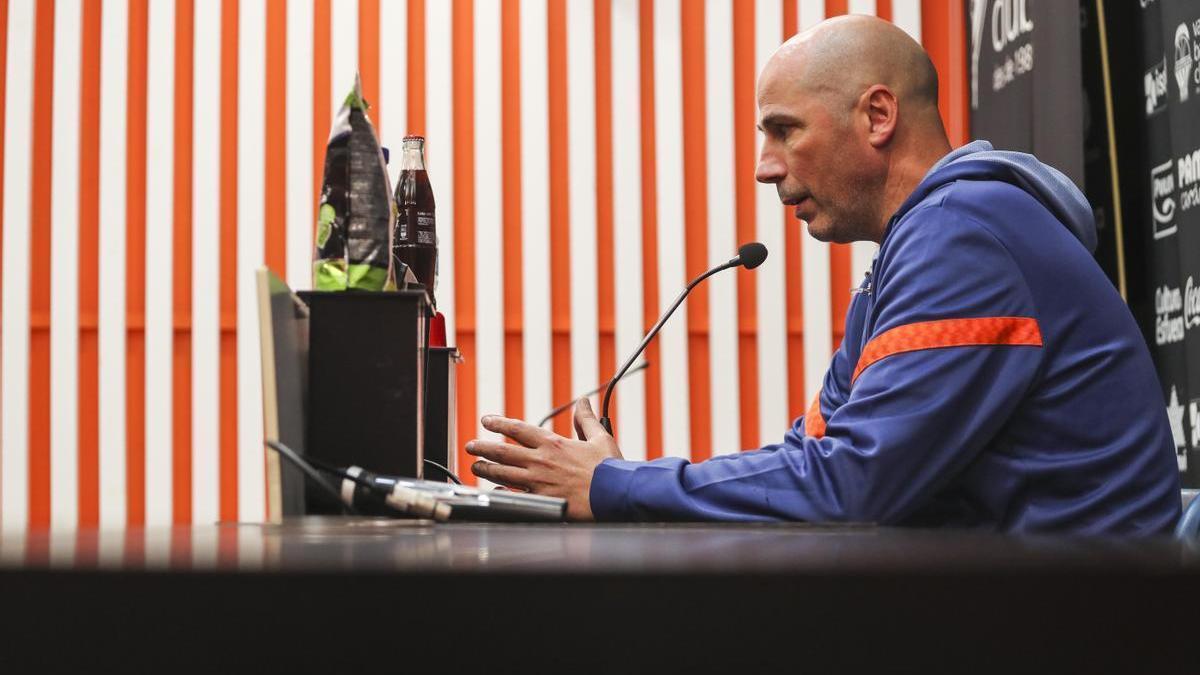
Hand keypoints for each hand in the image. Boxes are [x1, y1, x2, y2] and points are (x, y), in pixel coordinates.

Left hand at [467, 398, 621, 520]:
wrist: (614, 494)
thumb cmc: (609, 469)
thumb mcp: (599, 437)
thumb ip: (585, 419)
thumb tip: (582, 401)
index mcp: (553, 443)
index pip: (518, 429)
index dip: (499, 423)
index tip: (486, 420)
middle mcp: (541, 461)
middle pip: (503, 451)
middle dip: (483, 447)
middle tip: (470, 445)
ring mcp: (538, 482)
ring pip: (502, 473)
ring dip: (485, 469)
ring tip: (475, 467)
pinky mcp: (541, 500)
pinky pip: (514, 495)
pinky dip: (501, 492)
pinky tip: (493, 491)